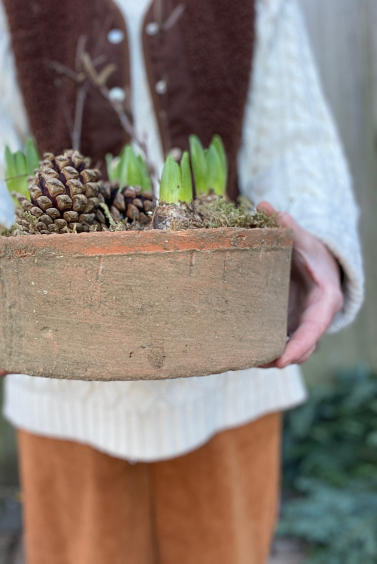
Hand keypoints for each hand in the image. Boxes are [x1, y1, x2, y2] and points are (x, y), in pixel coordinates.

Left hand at [258, 202, 343, 367]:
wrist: (316, 261)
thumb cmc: (311, 251)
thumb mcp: (302, 238)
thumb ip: (286, 226)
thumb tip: (265, 205)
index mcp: (325, 300)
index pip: (314, 329)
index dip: (299, 345)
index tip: (282, 360)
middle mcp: (316, 317)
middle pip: (304, 348)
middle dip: (283, 358)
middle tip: (257, 364)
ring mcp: (303, 324)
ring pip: (293, 350)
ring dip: (272, 358)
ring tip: (247, 361)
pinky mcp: (291, 325)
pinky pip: (281, 342)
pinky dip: (267, 349)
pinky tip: (245, 352)